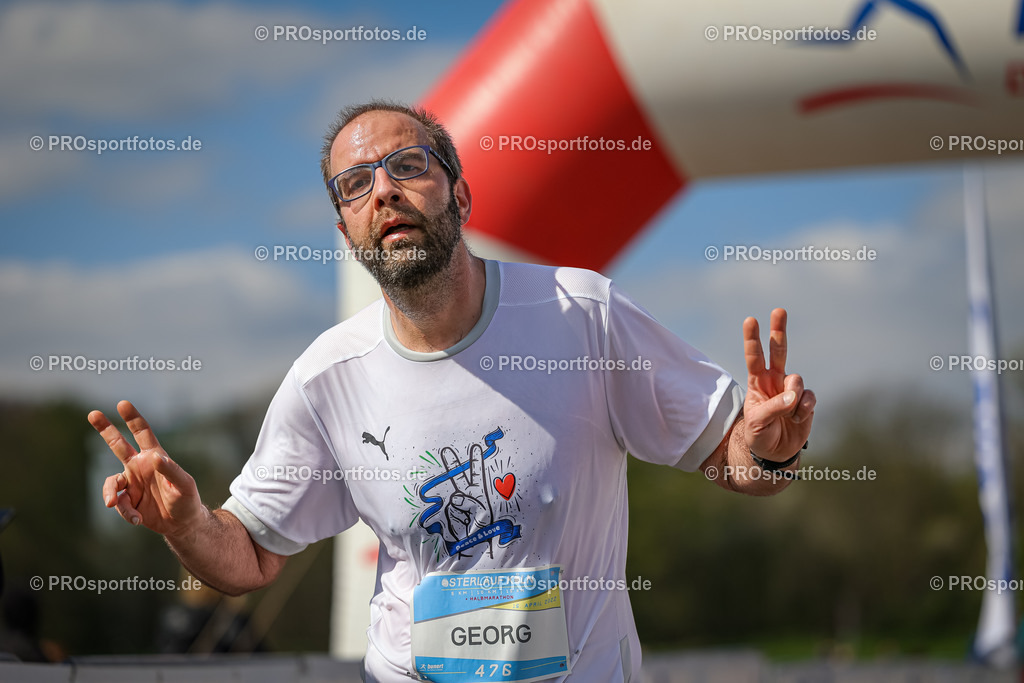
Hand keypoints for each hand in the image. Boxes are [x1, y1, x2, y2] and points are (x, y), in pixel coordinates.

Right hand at [88, 400, 202, 535]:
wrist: (182, 523)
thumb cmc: (187, 499)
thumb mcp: (184, 484)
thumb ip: (170, 470)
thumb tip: (154, 456)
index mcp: (154, 457)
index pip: (142, 434)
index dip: (133, 418)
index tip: (122, 403)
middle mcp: (139, 467)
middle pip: (118, 445)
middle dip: (105, 429)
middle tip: (92, 413)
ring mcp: (132, 484)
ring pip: (111, 483)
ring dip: (109, 493)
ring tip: (111, 504)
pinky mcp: (127, 502)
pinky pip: (118, 505)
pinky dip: (126, 513)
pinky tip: (137, 520)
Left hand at [742, 309, 815, 461]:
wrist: (775, 452)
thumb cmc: (760, 435)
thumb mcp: (758, 423)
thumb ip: (774, 407)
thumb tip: (795, 395)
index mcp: (757, 382)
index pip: (754, 357)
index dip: (752, 339)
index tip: (750, 320)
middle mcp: (774, 380)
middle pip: (778, 350)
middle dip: (778, 330)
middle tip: (778, 310)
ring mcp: (791, 389)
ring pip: (796, 380)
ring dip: (793, 398)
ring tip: (788, 414)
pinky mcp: (806, 400)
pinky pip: (809, 398)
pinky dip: (805, 410)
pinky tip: (798, 418)